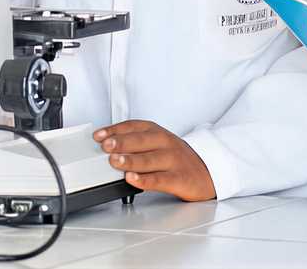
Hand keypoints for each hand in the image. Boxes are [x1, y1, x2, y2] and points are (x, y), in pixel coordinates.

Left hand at [93, 121, 215, 201]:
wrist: (207, 172)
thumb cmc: (177, 158)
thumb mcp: (158, 143)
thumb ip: (137, 143)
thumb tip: (107, 144)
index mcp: (158, 132)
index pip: (135, 127)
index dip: (116, 130)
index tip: (99, 135)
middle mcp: (165, 143)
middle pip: (142, 140)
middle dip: (122, 142)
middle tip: (106, 146)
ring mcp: (173, 160)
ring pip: (150, 159)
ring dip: (131, 159)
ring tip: (115, 161)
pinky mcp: (179, 178)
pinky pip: (160, 179)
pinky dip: (145, 179)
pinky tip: (132, 179)